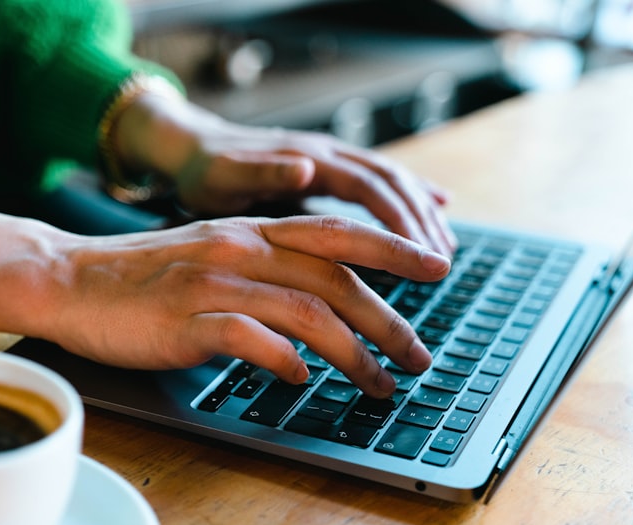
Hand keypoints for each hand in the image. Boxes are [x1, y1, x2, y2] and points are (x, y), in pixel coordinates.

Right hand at [0, 203, 450, 396]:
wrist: (68, 280)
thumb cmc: (139, 279)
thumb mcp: (208, 254)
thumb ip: (261, 267)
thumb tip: (314, 306)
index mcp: (249, 230)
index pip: (337, 235)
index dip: (393, 249)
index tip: (438, 266)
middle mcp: (240, 250)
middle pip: (335, 281)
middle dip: (389, 321)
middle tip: (418, 356)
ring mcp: (214, 285)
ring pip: (306, 313)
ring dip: (352, 353)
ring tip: (378, 385)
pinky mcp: (186, 321)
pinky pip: (250, 338)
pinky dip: (284, 360)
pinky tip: (301, 380)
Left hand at [111, 89, 456, 255]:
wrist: (190, 149)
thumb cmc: (204, 172)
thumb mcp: (224, 175)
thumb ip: (263, 171)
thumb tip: (305, 167)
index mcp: (309, 158)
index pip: (370, 188)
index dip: (401, 221)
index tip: (424, 256)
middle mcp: (327, 154)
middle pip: (390, 185)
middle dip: (420, 224)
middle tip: (441, 267)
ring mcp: (330, 160)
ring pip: (389, 183)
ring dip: (419, 214)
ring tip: (442, 251)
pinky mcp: (327, 171)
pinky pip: (376, 185)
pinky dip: (406, 200)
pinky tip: (429, 218)